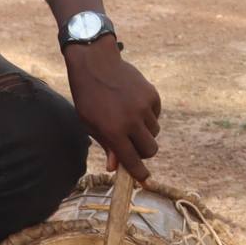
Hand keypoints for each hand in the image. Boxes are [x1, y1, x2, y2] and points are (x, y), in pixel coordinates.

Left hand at [65, 39, 162, 179]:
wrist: (96, 64)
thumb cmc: (89, 96)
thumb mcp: (90, 124)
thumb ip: (106, 145)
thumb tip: (115, 167)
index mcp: (113, 131)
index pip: (131, 160)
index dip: (140, 173)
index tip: (146, 180)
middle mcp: (131, 121)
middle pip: (151, 149)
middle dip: (144, 152)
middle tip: (134, 145)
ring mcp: (144, 107)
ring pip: (154, 132)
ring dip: (145, 132)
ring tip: (130, 119)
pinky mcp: (152, 95)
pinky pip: (156, 114)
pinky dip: (148, 115)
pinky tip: (134, 104)